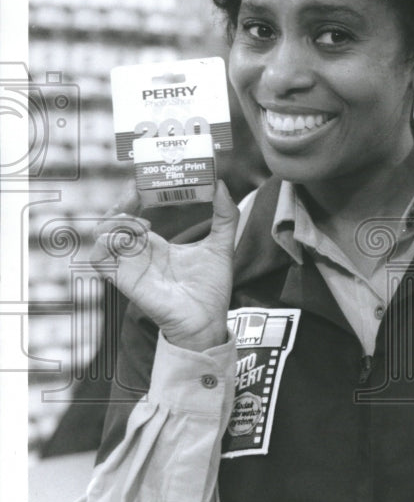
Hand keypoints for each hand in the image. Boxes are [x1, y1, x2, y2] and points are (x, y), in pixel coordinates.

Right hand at [90, 180, 238, 351]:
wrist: (208, 321)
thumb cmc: (211, 289)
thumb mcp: (221, 245)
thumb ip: (225, 217)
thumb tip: (221, 185)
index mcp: (156, 245)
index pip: (134, 213)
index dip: (133, 195)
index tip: (144, 180)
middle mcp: (139, 253)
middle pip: (112, 220)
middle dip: (120, 202)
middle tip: (137, 191)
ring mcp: (130, 266)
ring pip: (101, 235)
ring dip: (115, 221)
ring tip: (141, 222)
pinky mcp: (125, 280)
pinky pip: (100, 259)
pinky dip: (108, 242)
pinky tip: (131, 238)